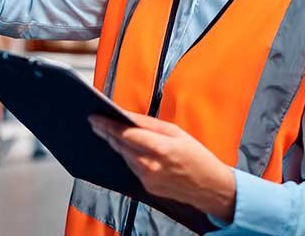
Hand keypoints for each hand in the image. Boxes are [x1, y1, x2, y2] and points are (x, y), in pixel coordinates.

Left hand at [88, 111, 235, 221]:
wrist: (210, 187)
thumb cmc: (197, 157)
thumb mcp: (176, 132)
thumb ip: (150, 124)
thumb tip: (129, 116)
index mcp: (160, 149)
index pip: (125, 134)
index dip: (107, 125)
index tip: (95, 117)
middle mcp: (150, 166)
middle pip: (120, 146)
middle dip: (107, 133)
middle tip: (96, 121)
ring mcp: (148, 179)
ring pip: (124, 157)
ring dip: (117, 144)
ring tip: (110, 131)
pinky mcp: (147, 188)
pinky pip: (132, 167)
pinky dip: (129, 156)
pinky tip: (128, 148)